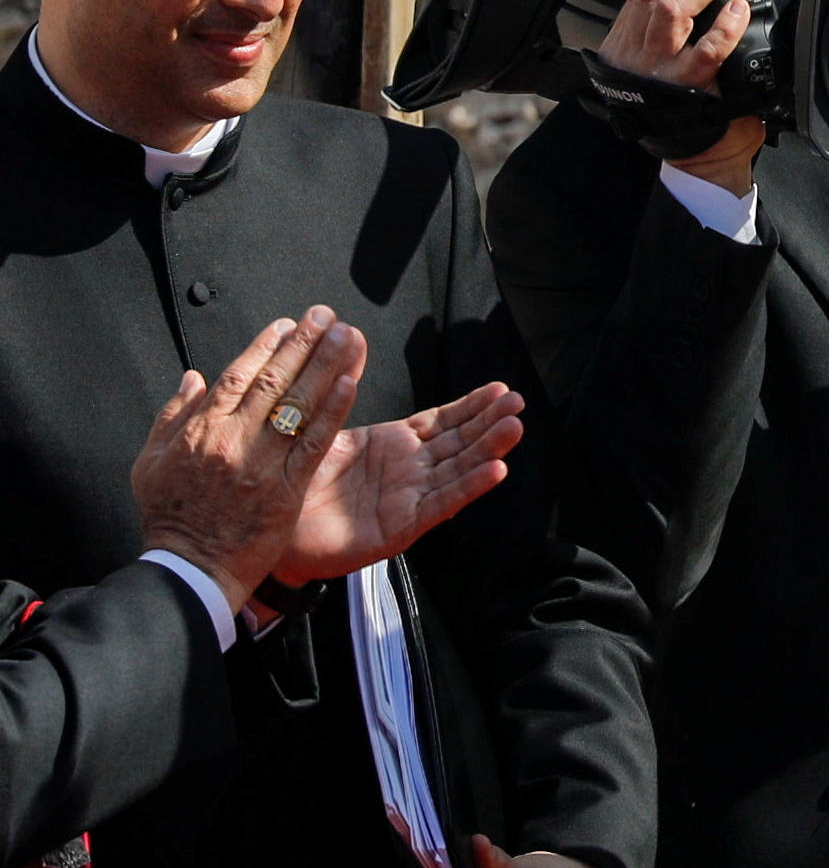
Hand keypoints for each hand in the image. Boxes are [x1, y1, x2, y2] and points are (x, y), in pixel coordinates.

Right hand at [130, 308, 366, 610]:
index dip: (265, 347)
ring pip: (298, 404)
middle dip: (302, 344)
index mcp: (199, 429)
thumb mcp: (151, 462)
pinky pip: (315, 442)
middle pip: (273, 381)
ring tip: (347, 336)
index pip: (237, 376)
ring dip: (325, 366)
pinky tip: (350, 383)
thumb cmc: (170, 519)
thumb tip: (192, 376)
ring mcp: (260, 463)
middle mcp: (231, 439)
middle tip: (326, 317)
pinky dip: (333, 411)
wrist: (189, 569)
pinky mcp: (286, 489)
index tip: (287, 325)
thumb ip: (172, 414)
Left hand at [271, 384, 527, 584]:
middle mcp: (409, 470)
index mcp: (393, 445)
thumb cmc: (295, 482)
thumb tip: (349, 334)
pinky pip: (441, 504)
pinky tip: (494, 470)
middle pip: (460, 443)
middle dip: (490, 422)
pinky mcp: (401, 526)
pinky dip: (469, 487)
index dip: (472, 405)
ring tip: (514, 428)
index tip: (499, 389)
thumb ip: (340, 384)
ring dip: (489, 449)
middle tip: (516, 403)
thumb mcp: (322, 424)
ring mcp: (408, 498)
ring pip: (459, 470)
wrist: (272, 532)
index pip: (443, 421)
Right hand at [600, 0, 764, 193]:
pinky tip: (738, 10)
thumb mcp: (663, 61)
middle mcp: (637, 53)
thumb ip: (674, 29)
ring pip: (673, 10)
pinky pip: (705, 50)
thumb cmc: (686, 111)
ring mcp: (661, 71)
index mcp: (626, 41)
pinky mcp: (687, 89)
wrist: (699, 161)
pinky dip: (724, 26)